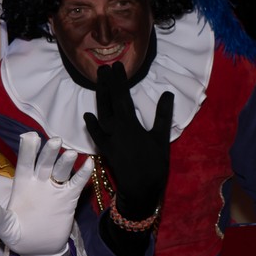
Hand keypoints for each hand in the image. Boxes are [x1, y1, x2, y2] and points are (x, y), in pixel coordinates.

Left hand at [0, 131, 92, 255]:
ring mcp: (54, 189)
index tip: (29, 136)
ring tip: (70, 154)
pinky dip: (83, 174)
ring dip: (65, 162)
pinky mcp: (68, 199)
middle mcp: (39, 182)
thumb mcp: (5, 228)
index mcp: (22, 185)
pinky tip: (89, 163)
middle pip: (44, 163)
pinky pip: (76, 184)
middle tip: (55, 141)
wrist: (38, 250)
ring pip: (61, 170)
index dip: (27, 150)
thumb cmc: (18, 236)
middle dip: (48, 152)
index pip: (24, 163)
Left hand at [82, 63, 173, 218]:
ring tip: (98, 83)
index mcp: (129, 124)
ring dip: (99, 98)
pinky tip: (88, 115)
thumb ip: (162, 115)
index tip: (116, 66)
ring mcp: (108, 139)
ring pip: (101, 114)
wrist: (141, 189)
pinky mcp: (105, 150)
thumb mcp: (161, 138)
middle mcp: (115, 129)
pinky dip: (91, 125)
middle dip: (105, 84)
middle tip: (102, 68)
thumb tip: (167, 93)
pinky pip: (96, 135)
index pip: (122, 96)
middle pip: (108, 102)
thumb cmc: (155, 164)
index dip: (119, 80)